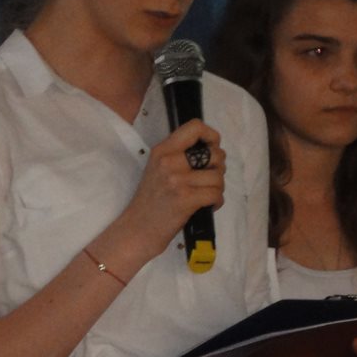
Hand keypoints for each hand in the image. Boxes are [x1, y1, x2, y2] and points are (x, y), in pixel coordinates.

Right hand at [120, 119, 225, 255]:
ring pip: (218, 176)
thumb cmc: (151, 201)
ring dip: (218, 188)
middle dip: (219, 168)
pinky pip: (216, 193)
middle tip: (209, 179)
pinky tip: (208, 205)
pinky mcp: (186, 198)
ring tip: (207, 195)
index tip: (213, 148)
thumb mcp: (158, 168)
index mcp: (163, 150)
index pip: (195, 127)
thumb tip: (212, 149)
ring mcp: (177, 180)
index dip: (212, 135)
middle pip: (214, 153)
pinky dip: (217, 201)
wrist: (137, 229)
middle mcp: (169, 161)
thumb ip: (179, 155)